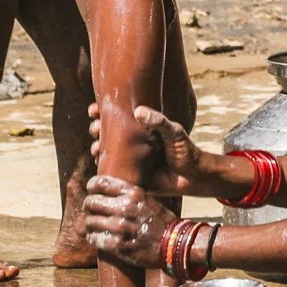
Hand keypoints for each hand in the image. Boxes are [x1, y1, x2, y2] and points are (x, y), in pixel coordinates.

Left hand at [82, 175, 172, 267]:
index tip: (92, 191)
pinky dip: (93, 237)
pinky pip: (94, 238)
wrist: (174, 244)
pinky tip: (98, 237)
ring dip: (90, 224)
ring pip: (90, 221)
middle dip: (88, 206)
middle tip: (91, 211)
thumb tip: (105, 192)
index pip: (100, 183)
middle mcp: (125, 208)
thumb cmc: (161, 221)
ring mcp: (120, 227)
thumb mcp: (147, 199)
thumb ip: (127, 195)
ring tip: (95, 226)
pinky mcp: (118, 245)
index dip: (91, 187)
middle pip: (91, 202)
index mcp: (133, 194)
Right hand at [88, 103, 206, 197]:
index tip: (93, 109)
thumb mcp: (174, 132)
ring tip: (96, 146)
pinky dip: (103, 167)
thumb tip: (138, 111)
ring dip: (96, 147)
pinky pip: (112, 172)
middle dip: (96, 129)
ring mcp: (130, 160)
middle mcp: (132, 144)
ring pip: (105, 152)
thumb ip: (159, 122)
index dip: (102, 113)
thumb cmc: (186, 151)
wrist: (194, 177)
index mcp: (141, 130)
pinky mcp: (130, 177)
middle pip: (106, 133)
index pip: (117, 117)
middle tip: (95, 128)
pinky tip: (99, 162)